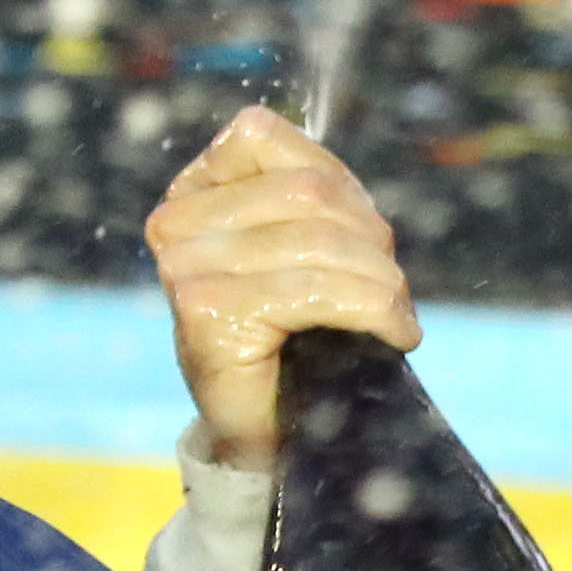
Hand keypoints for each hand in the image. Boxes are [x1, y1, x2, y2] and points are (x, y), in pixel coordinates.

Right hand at [144, 105, 421, 471]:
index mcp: (191, 193)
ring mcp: (184, 267)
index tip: (364, 238)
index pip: (264, 136)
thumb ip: (310, 195)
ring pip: (317, 239)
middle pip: (305, 191)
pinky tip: (394, 333)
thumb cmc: (294, 336)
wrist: (268, 433)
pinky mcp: (207, 312)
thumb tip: (342, 182)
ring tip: (397, 317)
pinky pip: (315, 291)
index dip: (336, 183)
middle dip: (369, 238)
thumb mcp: (303, 245)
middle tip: (393, 290)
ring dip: (380, 281)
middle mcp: (174, 223)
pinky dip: (374, 309)